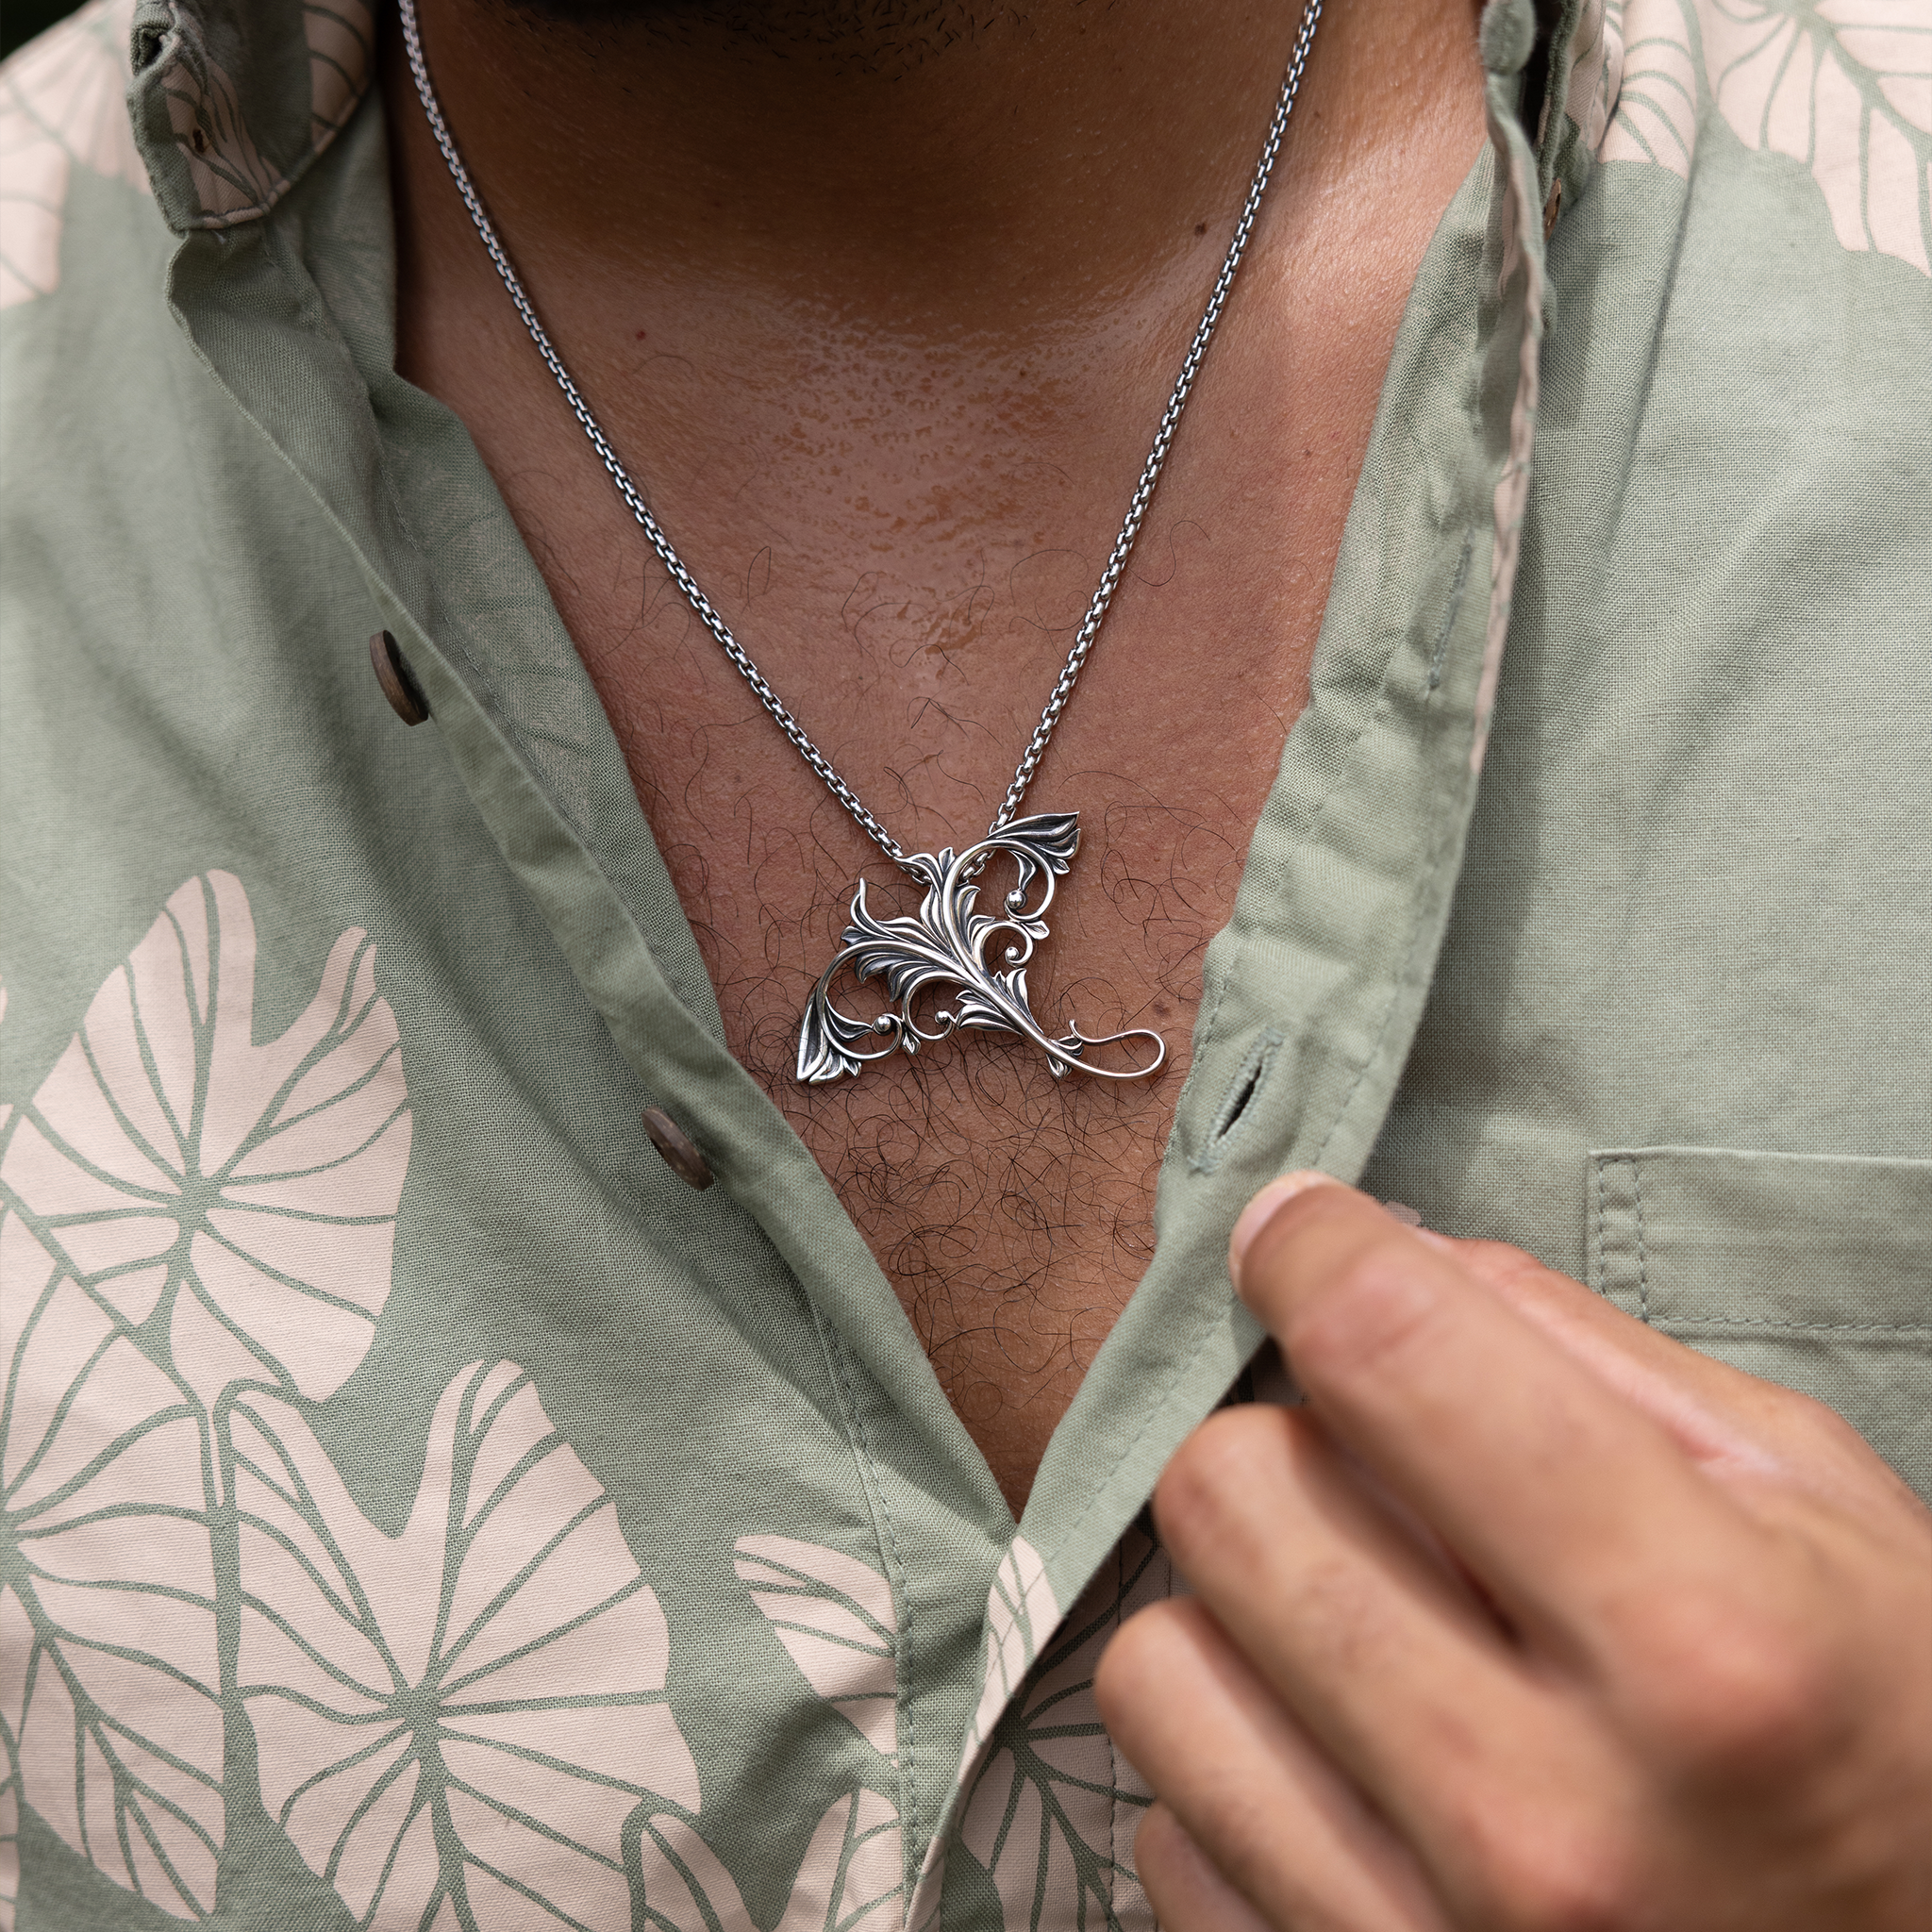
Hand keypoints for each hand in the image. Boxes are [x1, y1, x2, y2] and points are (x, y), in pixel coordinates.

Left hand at [1093, 1173, 1931, 1931]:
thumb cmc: (1900, 1747)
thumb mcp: (1823, 1516)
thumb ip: (1598, 1358)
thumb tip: (1391, 1248)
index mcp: (1701, 1642)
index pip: (1389, 1349)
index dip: (1312, 1247)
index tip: (1298, 1233)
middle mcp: (1546, 1819)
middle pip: (1227, 1495)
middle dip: (1283, 1443)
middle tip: (1370, 1479)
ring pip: (1156, 1665)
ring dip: (1240, 1612)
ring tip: (1362, 1630)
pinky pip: (1168, 1831)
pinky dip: (1243, 1773)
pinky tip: (1358, 1774)